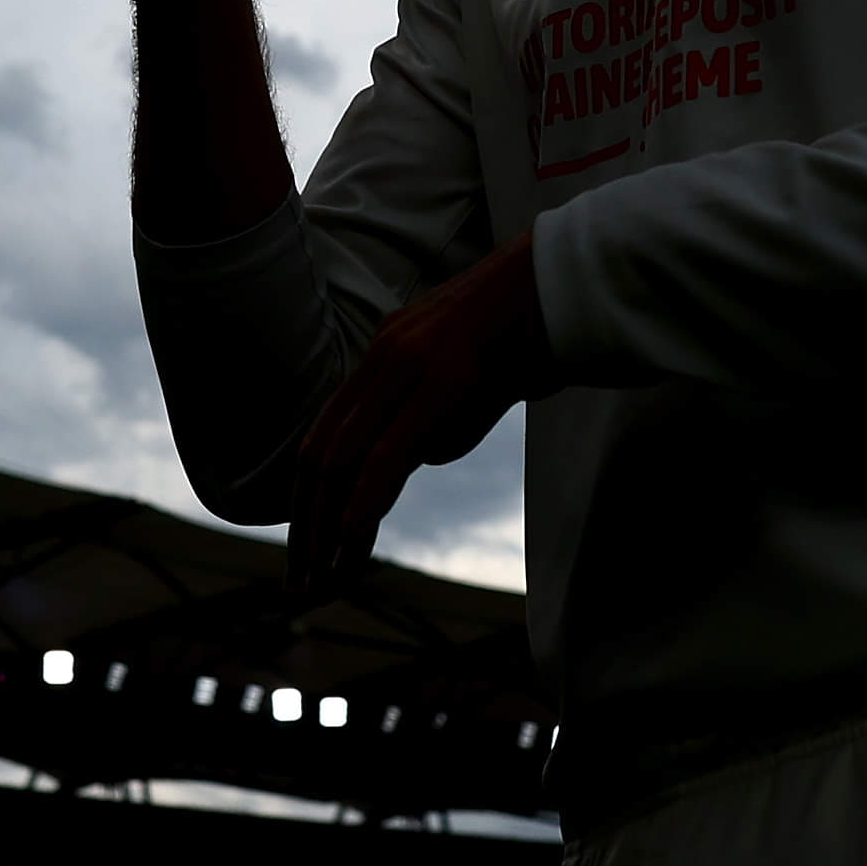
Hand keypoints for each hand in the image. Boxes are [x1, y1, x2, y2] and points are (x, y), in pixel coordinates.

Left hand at [290, 235, 547, 597]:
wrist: (566, 285)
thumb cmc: (524, 338)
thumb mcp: (465, 385)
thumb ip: (429, 422)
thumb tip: (406, 462)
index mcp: (380, 354)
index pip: (321, 437)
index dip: (305, 498)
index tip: (306, 549)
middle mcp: (381, 356)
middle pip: (318, 453)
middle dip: (305, 525)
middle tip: (300, 580)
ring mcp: (407, 365)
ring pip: (343, 458)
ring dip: (326, 528)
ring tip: (321, 580)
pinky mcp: (441, 383)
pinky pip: (385, 456)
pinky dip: (361, 507)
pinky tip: (350, 546)